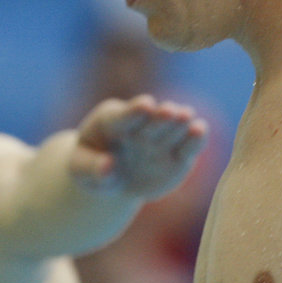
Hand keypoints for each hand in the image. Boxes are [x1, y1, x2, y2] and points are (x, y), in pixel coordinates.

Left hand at [70, 94, 208, 196]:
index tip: (146, 105)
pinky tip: (200, 131)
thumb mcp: (81, 170)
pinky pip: (190, 145)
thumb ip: (92, 168)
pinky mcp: (179, 155)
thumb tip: (108, 166)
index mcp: (111, 121)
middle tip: (170, 112)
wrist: (113, 177)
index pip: (122, 116)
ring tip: (188, 120)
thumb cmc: (91, 167)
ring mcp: (161, 138)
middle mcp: (141, 125)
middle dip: (161, 116)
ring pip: (174, 127)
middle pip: (152, 119)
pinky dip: (196, 139)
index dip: (134, 111)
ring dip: (181, 123)